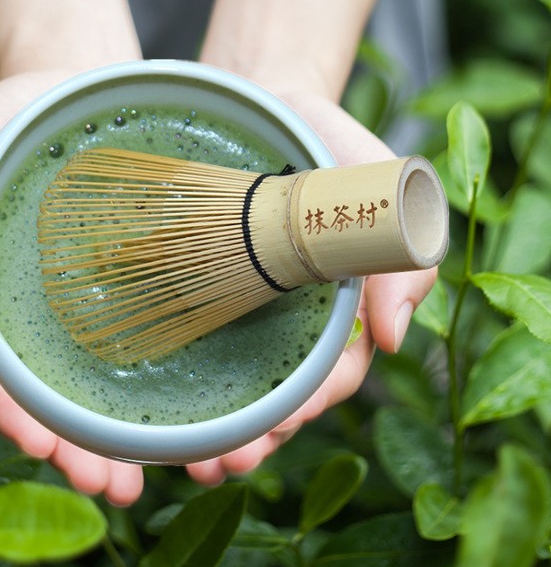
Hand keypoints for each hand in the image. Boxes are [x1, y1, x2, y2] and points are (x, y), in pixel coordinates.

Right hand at [0, 73, 144, 506]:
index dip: (10, 409)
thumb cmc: (5, 119)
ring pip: (94, 381)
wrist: (80, 89)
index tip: (44, 450)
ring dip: (118, 435)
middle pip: (47, 390)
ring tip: (153, 477)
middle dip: (76, 446)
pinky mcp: (125, 287)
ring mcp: (76, 303)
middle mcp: (26, 309)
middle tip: (115, 490)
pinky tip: (185, 421)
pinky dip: (154, 386)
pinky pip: (136, 344)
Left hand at [186, 87, 436, 484]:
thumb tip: (390, 340)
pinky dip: (187, 394)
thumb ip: (400, 256)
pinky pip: (196, 352)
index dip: (310, 408)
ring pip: (238, 390)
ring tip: (192, 463)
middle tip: (224, 463)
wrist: (262, 103)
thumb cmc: (327, 143)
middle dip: (259, 438)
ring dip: (220, 435)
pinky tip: (164, 426)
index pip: (332, 376)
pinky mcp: (205, 293)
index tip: (282, 425)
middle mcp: (292, 319)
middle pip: (281, 398)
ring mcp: (245, 310)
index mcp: (340, 307)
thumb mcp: (380, 182)